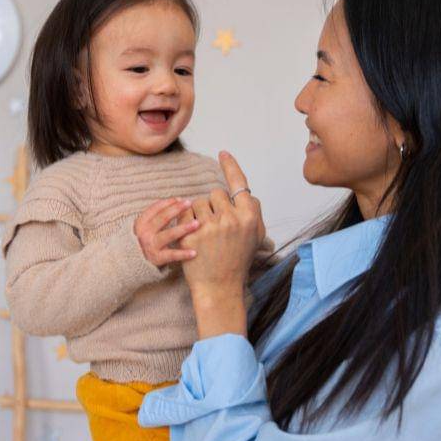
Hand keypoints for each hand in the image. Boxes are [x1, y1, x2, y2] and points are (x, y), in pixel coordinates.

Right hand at [135, 197, 200, 267]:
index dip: (168, 202)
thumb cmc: (148, 241)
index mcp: (141, 223)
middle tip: (190, 203)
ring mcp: (150, 246)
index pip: (155, 208)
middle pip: (162, 218)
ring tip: (196, 224)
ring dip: (183, 228)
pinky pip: (171, 255)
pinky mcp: (156, 259)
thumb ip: (159, 215)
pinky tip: (194, 252)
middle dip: (177, 209)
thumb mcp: (148, 227)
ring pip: (168, 234)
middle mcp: (144, 234)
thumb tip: (178, 200)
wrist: (135, 266)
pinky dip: (183, 254)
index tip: (180, 199)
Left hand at [176, 152, 264, 296]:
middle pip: (216, 193)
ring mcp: (211, 226)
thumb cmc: (237, 262)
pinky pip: (185, 213)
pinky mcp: (191, 234)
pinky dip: (185, 221)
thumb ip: (253, 213)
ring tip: (204, 234)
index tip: (223, 153)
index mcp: (250, 217)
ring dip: (198, 213)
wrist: (219, 288)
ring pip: (198, 201)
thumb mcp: (255, 237)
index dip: (231, 166)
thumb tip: (245, 193)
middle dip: (213, 205)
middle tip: (216, 227)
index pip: (239, 184)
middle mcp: (232, 219)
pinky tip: (192, 236)